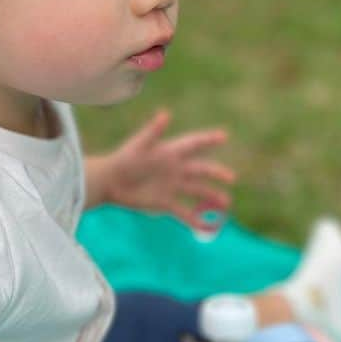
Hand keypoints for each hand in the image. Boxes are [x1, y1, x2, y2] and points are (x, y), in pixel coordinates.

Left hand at [105, 108, 236, 230]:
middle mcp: (175, 169)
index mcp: (170, 152)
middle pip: (201, 169)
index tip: (223, 136)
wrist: (109, 182)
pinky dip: (195, 220)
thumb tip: (165, 114)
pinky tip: (207, 227)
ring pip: (197, 191)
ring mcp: (172, 187)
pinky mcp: (165, 203)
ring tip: (225, 202)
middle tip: (231, 177)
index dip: (208, 140)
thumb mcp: (138, 146)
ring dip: (211, 196)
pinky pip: (184, 212)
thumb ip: (153, 132)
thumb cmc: (123, 160)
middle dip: (216, 172)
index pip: (193, 144)